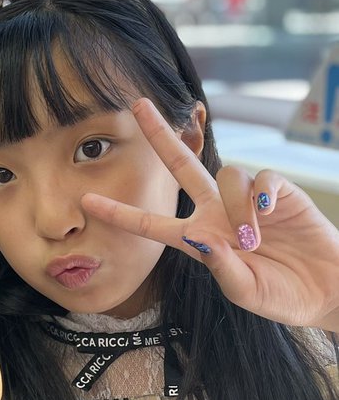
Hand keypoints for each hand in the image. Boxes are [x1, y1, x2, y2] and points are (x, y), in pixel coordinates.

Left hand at [82, 98, 338, 331]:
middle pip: (182, 166)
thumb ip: (223, 269)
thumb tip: (203, 242)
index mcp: (199, 239)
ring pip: (225, 176)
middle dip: (160, 136)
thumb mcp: (247, 292)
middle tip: (138, 105)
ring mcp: (245, 200)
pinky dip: (261, 194)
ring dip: (235, 207)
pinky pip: (259, 178)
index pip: (152, 223)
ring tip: (254, 240)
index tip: (85, 201)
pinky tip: (268, 215)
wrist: (328, 289)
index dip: (120, 213)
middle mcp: (216, 213)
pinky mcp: (276, 191)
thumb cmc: (283, 294)